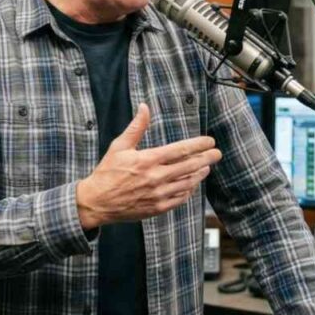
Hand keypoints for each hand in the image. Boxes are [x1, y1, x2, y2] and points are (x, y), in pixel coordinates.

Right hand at [76, 102, 221, 229]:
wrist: (97, 202)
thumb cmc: (107, 173)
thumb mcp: (119, 146)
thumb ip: (136, 127)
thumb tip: (144, 107)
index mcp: (148, 160)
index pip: (181, 150)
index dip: (198, 144)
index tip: (209, 141)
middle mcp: (156, 177)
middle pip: (189, 166)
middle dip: (206, 158)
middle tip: (217, 153)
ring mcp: (158, 194)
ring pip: (187, 183)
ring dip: (199, 174)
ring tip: (206, 167)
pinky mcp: (157, 208)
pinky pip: (180, 198)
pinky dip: (189, 190)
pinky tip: (192, 184)